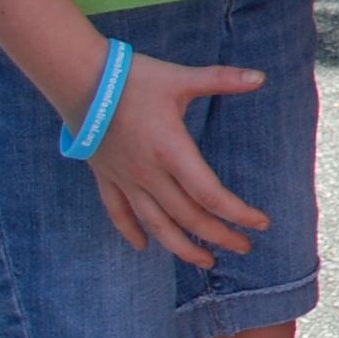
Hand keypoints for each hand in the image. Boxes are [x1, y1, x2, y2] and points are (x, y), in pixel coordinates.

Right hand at [74, 53, 273, 265]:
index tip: (261, 224)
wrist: (78, 80)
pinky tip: (142, 247)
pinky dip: (130, 231)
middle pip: (188, 217)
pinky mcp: (105, 176)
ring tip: (205, 261)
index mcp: (171, 151)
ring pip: (154, 224)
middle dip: (219, 236)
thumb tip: (261, 76)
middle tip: (244, 248)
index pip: (210, 195)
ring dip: (181, 246)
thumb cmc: (133, 78)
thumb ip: (222, 80)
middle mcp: (148, 172)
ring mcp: (124, 178)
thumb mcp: (181, 79)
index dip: (238, 214)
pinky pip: (117, 212)